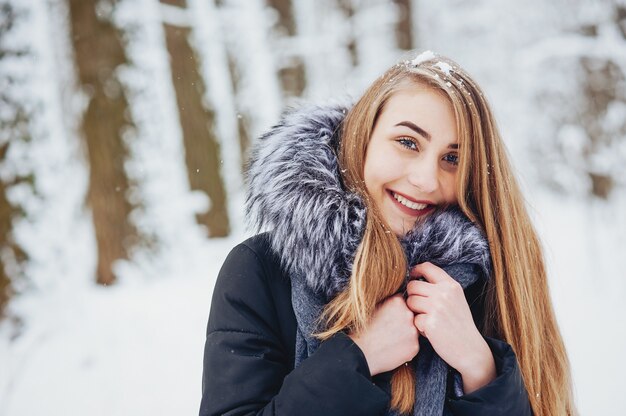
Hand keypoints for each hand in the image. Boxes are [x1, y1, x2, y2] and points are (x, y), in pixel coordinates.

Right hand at [348, 294, 419, 375]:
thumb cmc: (363, 330)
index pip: (403, 301)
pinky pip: (413, 344)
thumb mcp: (373, 308)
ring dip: (405, 333)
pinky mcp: (415, 346)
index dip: (396, 308)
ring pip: (412, 329)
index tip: (390, 315)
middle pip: (410, 314)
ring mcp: (413, 331)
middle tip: (390, 328)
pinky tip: (393, 347)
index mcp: (397, 302)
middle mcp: (408, 314)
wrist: (361, 352)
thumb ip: (388, 302)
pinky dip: (406, 346)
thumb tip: (396, 301)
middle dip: (403, 320)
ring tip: (390, 338)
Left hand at [406, 262, 495, 392]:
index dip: (415, 271)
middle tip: (421, 308)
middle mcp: (444, 293)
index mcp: (451, 285)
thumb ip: (440, 288)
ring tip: (427, 319)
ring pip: (410, 302)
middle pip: (412, 285)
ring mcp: (437, 307)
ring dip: (414, 311)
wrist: (470, 349)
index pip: (427, 267)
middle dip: (412, 296)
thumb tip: (415, 278)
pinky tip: (430, 331)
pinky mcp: (430, 322)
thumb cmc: (459, 324)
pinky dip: (419, 326)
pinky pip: (414, 319)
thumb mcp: (456, 299)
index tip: (412, 277)